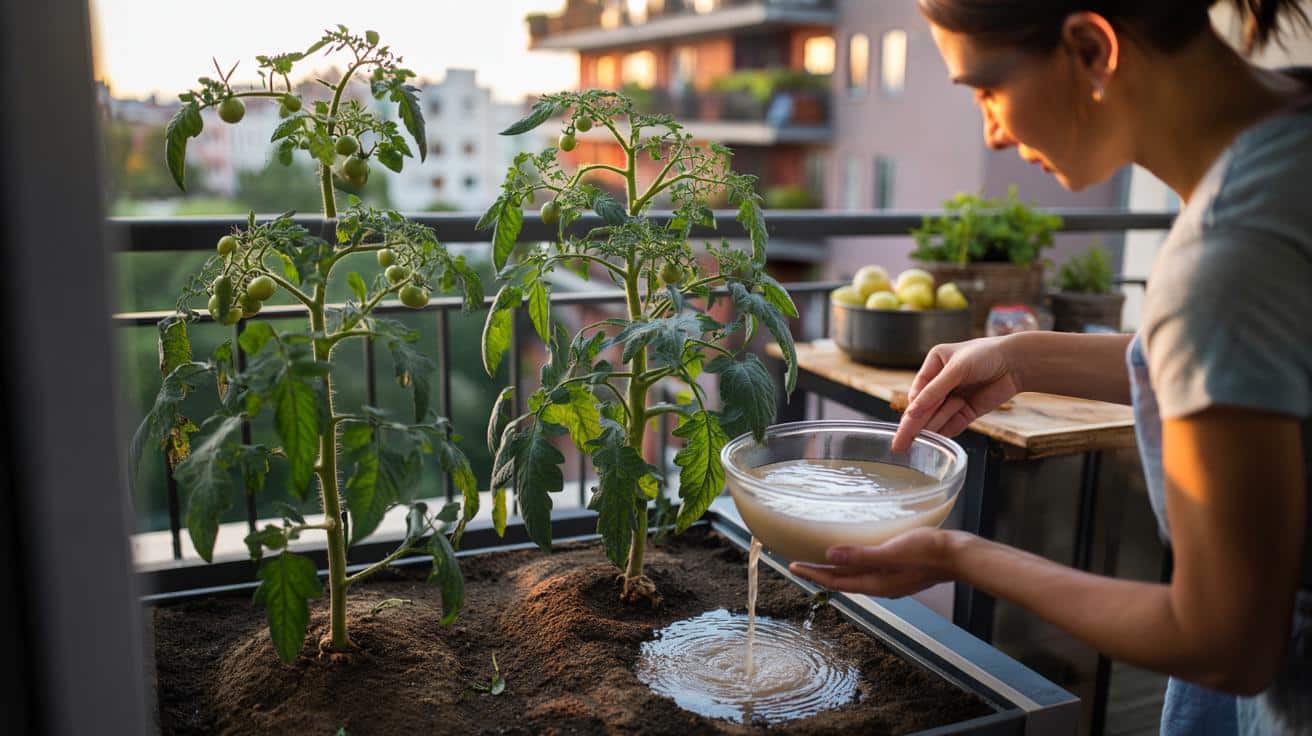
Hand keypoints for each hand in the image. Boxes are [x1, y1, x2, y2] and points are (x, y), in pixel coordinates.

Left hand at [787, 528, 964, 597]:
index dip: (813, 573)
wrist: (960, 555)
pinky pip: (868, 568)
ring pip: (855, 575)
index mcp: (876, 584)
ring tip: (820, 558)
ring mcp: (891, 579)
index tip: (792, 565)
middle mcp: (881, 585)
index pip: (836, 581)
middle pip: (843, 581)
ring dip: (836, 568)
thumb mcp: (892, 551)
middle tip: (798, 562)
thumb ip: (861, 555)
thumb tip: (830, 555)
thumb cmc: (928, 551)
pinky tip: (855, 552)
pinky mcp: (899, 569)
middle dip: (820, 572)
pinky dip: (854, 562)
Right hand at [892, 336, 1023, 450]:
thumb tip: (912, 412)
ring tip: (925, 435)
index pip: (918, 392)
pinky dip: (946, 430)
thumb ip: (934, 391)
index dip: (912, 409)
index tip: (906, 424)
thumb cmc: (986, 355)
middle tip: (900, 445)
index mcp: (934, 365)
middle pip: (924, 408)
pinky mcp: (967, 411)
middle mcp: (941, 382)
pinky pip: (951, 424)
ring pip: (937, 418)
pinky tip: (938, 437)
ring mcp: (954, 397)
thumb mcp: (956, 369)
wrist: (1018, 363)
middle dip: (914, 426)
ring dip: (934, 426)